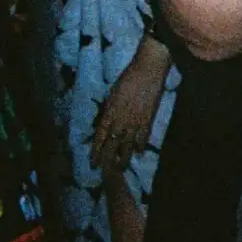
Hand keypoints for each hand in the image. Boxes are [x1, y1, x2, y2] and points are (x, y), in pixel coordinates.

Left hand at [90, 36, 170, 171]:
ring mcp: (135, 121)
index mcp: (110, 113)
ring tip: (120, 167)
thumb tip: (105, 121)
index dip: (96, 151)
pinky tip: (138, 152)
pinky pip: (143, 137)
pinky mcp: (148, 119)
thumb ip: (109, 109)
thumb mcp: (112, 93)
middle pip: (112, 144)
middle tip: (104, 171)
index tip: (93, 162)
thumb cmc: (128, 77)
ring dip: (123, 157)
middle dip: (107, 159)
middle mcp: (121, 120)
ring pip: (127, 145)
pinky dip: (140, 145)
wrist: (148, 69)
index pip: (100, 137)